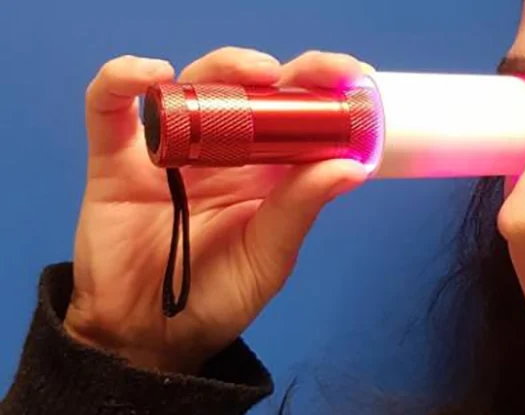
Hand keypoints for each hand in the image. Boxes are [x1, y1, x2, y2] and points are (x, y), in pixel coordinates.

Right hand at [65, 47, 372, 372]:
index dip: (324, 88)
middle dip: (283, 72)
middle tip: (307, 74)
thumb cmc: (217, 298)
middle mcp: (223, 150)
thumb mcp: (269, 257)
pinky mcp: (116, 159)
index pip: (297, 114)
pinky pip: (109, 107)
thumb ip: (300, 209)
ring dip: (224, 66)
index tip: (355, 78)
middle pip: (250, 88)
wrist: (148, 338)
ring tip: (255, 74)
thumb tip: (354, 165)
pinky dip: (122, 80)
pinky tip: (150, 75)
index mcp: (268, 170)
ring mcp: (170, 149)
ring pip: (194, 84)